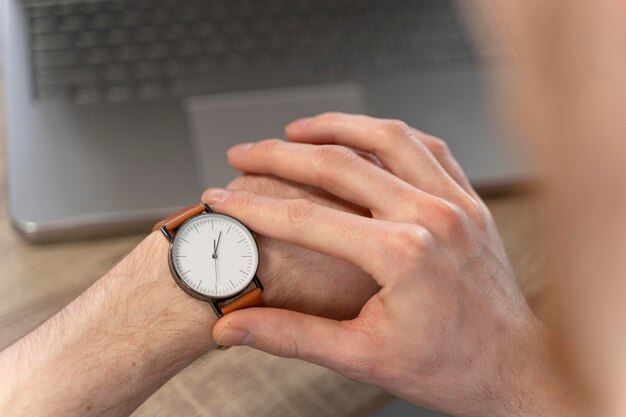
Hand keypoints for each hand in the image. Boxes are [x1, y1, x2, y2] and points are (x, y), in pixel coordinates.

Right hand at [204, 113, 581, 416]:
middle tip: (244, 153)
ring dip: (336, 126)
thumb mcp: (361, 356)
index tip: (221, 198)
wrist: (513, 370)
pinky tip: (366, 136)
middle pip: (338, 165)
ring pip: (387, 138)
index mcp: (403, 256)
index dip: (253, 207)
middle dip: (280, 156)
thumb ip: (290, 335)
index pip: (306, 218)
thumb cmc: (450, 369)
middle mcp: (432, 217)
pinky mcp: (470, 201)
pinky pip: (429, 147)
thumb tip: (233, 328)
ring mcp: (456, 203)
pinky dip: (390, 135)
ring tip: (296, 130)